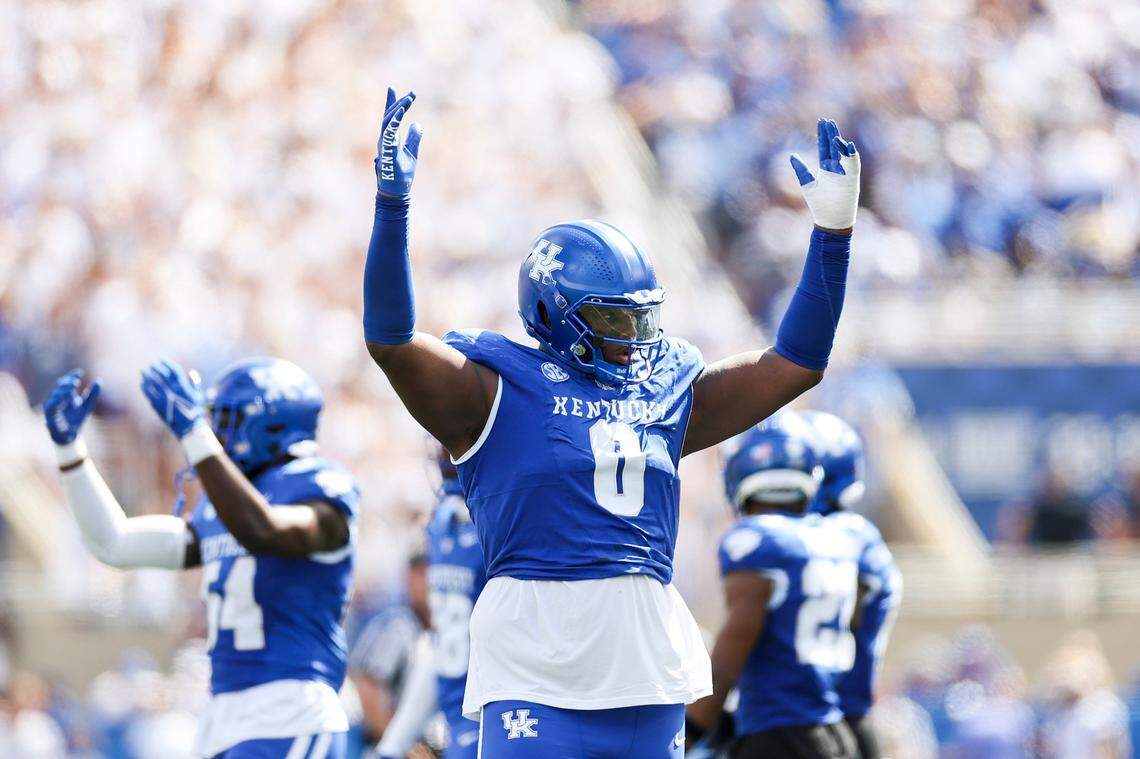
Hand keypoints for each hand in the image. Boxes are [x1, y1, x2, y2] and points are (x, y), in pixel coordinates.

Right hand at [44, 370, 100, 444]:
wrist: (71, 436)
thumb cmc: (76, 419)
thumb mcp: (87, 406)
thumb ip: (92, 394)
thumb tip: (98, 380)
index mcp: (65, 396)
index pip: (66, 383)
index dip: (71, 377)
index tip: (80, 373)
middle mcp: (58, 401)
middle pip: (59, 389)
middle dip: (66, 384)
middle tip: (75, 382)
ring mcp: (53, 410)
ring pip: (53, 398)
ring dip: (61, 392)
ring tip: (70, 389)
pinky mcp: (51, 419)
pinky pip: (51, 410)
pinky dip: (56, 404)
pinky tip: (64, 399)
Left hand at [140, 360, 205, 437]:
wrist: (188, 427)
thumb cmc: (196, 411)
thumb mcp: (199, 396)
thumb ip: (196, 383)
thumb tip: (191, 372)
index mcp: (183, 387)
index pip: (173, 370)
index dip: (166, 363)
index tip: (161, 359)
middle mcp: (172, 391)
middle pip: (160, 375)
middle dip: (155, 368)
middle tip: (151, 364)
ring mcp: (164, 398)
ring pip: (152, 383)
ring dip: (147, 376)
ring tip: (144, 371)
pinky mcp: (157, 406)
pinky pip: (148, 393)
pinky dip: (145, 387)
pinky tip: (143, 384)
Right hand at [376, 87, 422, 197]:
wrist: (396, 192)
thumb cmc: (402, 175)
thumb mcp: (412, 153)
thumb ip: (413, 138)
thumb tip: (417, 124)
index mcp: (389, 140)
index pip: (389, 118)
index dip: (392, 104)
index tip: (393, 89)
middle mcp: (384, 140)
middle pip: (388, 117)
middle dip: (397, 103)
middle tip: (410, 94)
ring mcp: (384, 145)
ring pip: (388, 122)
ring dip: (397, 110)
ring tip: (408, 100)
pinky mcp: (388, 152)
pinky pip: (389, 133)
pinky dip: (394, 122)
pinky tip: (400, 113)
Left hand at [789, 118, 860, 232]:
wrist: (831, 220)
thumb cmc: (819, 205)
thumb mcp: (808, 185)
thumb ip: (801, 170)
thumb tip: (792, 155)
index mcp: (825, 168)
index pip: (824, 147)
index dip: (823, 135)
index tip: (821, 121)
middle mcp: (836, 168)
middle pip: (834, 146)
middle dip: (831, 134)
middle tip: (827, 121)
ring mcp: (845, 172)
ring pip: (843, 152)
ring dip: (839, 142)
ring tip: (833, 133)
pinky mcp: (853, 178)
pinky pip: (854, 163)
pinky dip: (851, 154)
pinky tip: (848, 145)